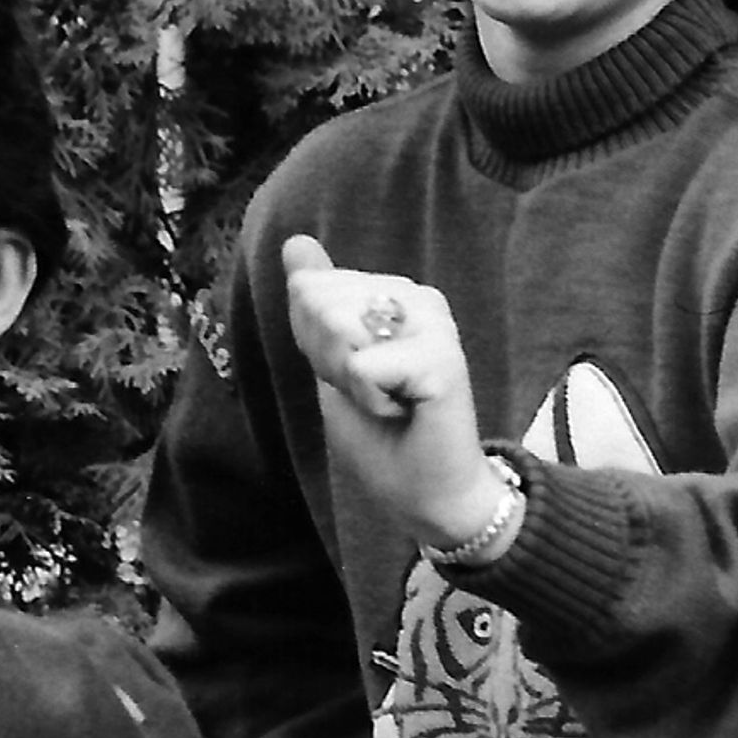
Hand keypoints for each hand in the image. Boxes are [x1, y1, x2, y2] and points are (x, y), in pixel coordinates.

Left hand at [281, 239, 502, 550]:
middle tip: (374, 394)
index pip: (309, 288)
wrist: (430, 496)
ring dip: (348, 379)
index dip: (314, 345)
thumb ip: (317, 302)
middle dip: (328, 360)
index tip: (356, 378)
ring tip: (389, 401)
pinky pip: (362, 365)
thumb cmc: (384, 437)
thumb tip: (295, 241)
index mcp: (394, 293)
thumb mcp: (333, 361)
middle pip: (317, 300)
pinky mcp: (442, 358)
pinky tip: (404, 412)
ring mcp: (435, 324)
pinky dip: (368, 400)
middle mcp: (419, 297)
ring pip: (338, 324)